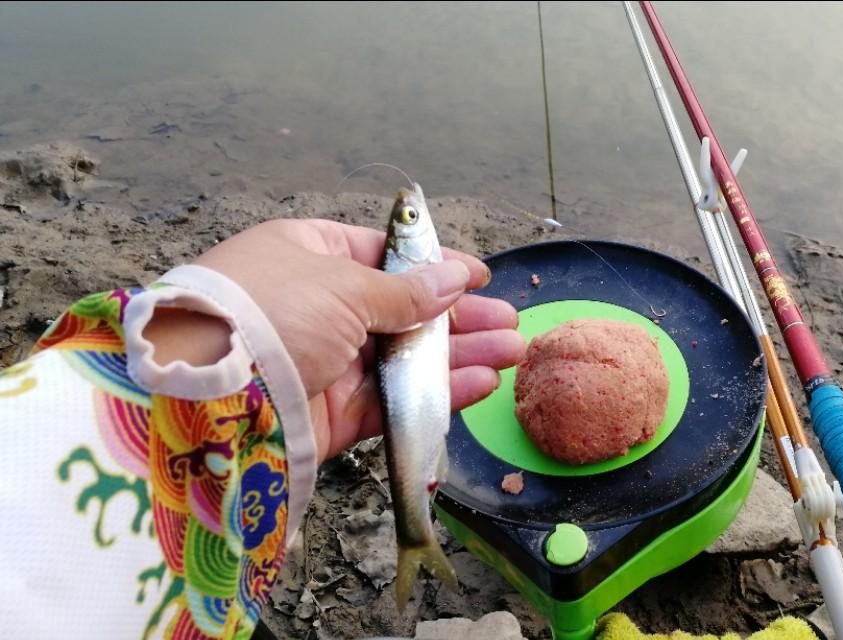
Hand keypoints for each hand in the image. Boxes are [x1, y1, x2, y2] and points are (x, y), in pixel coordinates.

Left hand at [184, 218, 523, 461]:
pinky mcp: (332, 413)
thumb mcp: (343, 285)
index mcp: (308, 255)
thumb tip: (454, 276)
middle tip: (507, 321)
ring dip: (459, 355)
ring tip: (512, 351)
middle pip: (401, 309)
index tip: (478, 275)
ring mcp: (325, 361)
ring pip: (405, 357)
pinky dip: (438, 393)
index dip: (432, 265)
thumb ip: (406, 290)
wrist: (205, 395)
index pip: (381, 255)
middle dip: (457, 316)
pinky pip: (395, 399)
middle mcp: (317, 306)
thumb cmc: (272, 312)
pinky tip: (482, 383)